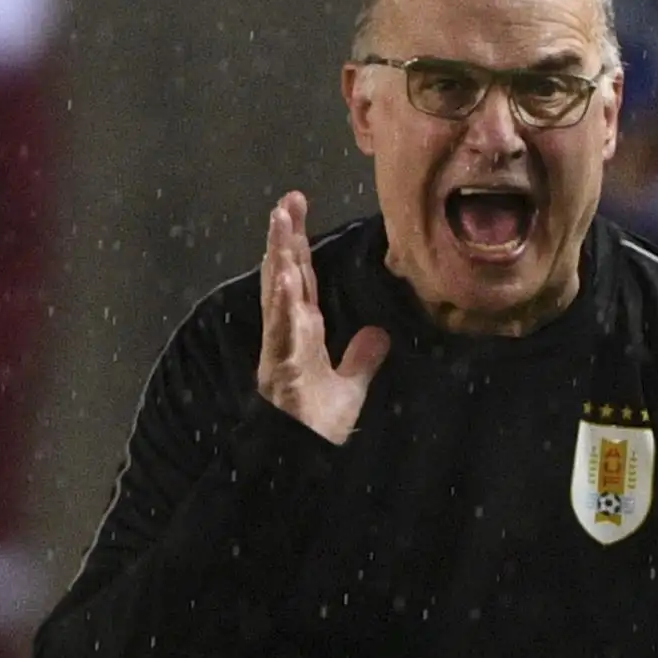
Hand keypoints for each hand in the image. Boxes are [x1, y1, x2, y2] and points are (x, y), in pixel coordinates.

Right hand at [256, 191, 389, 443]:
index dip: (299, 245)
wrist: (301, 457)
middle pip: (286, 274)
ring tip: (279, 220)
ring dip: (279, 256)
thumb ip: (361, 359)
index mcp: (302, 331)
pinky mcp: (282, 365)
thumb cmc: (317, 424)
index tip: (296, 210)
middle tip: (287, 200)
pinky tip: (286, 277)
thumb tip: (379, 334)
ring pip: (278, 292)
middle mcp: (288, 331)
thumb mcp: (350, 386)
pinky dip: (283, 302)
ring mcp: (282, 345)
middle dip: (285, 237)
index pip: (302, 279)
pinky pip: (281, 329)